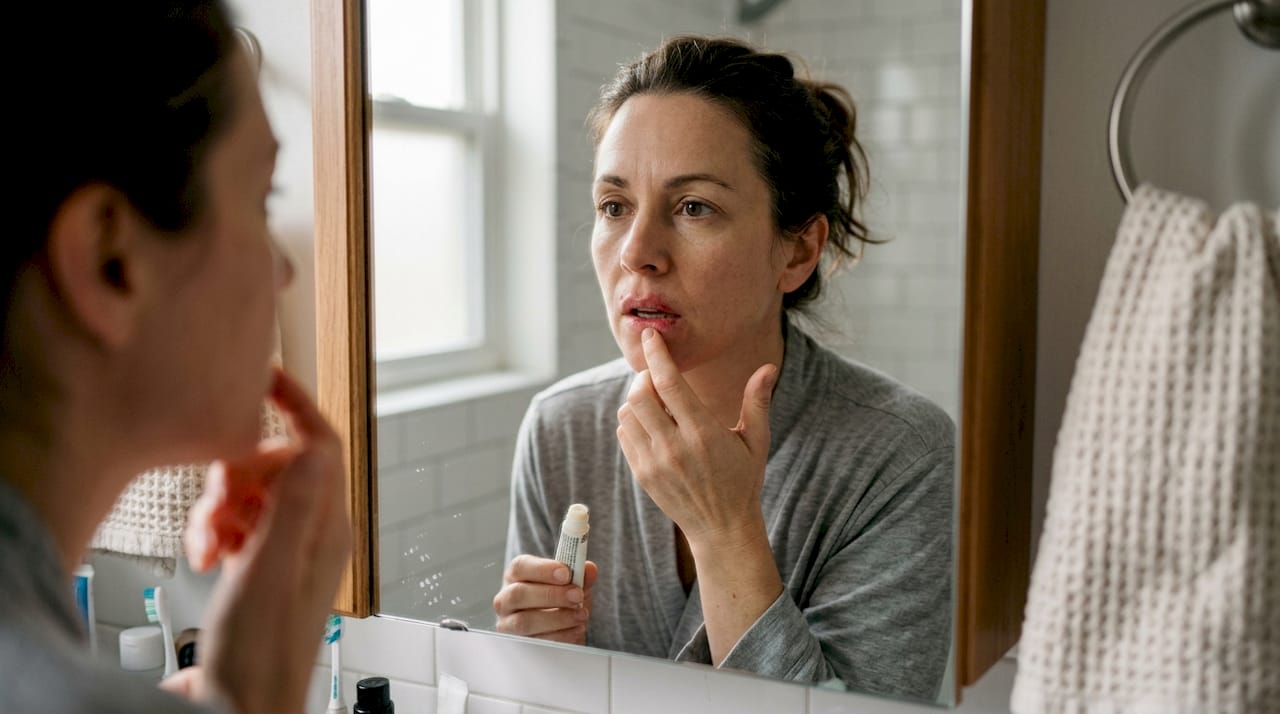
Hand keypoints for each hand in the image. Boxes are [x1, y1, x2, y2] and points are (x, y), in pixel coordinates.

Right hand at [168, 368, 350, 713]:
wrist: (237, 706)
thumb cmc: (260, 654)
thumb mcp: (270, 570)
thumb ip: (293, 507)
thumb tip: (318, 447)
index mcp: (327, 527)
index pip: (321, 444)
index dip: (296, 406)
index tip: (266, 379)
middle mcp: (313, 534)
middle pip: (276, 464)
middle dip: (237, 474)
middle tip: (217, 509)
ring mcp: (285, 550)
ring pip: (251, 492)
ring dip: (220, 507)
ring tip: (208, 546)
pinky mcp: (258, 567)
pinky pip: (237, 523)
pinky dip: (214, 530)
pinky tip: (206, 556)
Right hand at [493, 555, 598, 644]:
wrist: (561, 628)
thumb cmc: (560, 599)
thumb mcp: (572, 584)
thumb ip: (581, 575)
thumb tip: (589, 569)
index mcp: (516, 576)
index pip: (520, 567)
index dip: (542, 569)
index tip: (566, 573)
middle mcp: (506, 599)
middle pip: (518, 594)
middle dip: (551, 595)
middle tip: (577, 595)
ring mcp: (508, 624)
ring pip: (524, 622)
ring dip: (557, 618)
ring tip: (581, 615)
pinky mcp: (518, 646)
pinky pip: (536, 643)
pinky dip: (560, 636)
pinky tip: (576, 630)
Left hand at [615, 328, 777, 548]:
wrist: (721, 528)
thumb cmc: (743, 480)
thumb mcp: (756, 441)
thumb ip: (757, 401)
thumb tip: (768, 367)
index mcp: (703, 433)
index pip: (669, 383)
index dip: (656, 354)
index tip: (650, 335)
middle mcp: (674, 447)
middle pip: (639, 394)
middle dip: (645, 377)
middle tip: (658, 376)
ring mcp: (654, 463)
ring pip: (627, 413)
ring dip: (638, 399)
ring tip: (659, 402)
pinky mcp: (642, 474)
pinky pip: (625, 434)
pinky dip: (632, 420)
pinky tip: (653, 424)